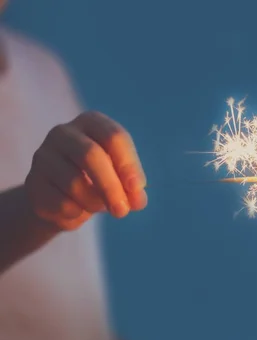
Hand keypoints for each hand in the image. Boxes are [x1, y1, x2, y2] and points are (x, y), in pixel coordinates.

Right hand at [25, 111, 146, 230]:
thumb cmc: (101, 180)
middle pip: (90, 155)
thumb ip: (133, 189)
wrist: (63, 199)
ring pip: (74, 183)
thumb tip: (138, 200)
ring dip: (95, 203)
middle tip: (123, 211)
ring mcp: (43, 155)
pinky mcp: (32, 182)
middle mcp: (63, 133)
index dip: (128, 164)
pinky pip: (60, 202)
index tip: (138, 188)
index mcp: (92, 123)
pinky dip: (77, 212)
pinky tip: (77, 209)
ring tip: (100, 206)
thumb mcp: (122, 180)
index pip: (114, 136)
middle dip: (111, 186)